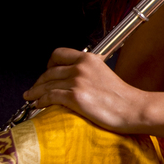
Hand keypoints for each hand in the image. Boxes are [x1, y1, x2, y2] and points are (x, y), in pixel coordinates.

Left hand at [23, 48, 145, 131]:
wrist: (132, 108)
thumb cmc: (122, 96)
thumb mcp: (104, 73)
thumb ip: (88, 71)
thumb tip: (74, 78)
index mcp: (88, 59)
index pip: (58, 54)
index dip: (48, 64)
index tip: (46, 71)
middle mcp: (80, 67)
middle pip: (49, 71)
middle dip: (38, 81)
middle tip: (33, 88)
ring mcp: (77, 82)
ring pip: (47, 85)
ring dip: (35, 92)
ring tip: (30, 98)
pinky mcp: (75, 97)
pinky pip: (50, 97)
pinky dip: (40, 101)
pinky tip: (38, 105)